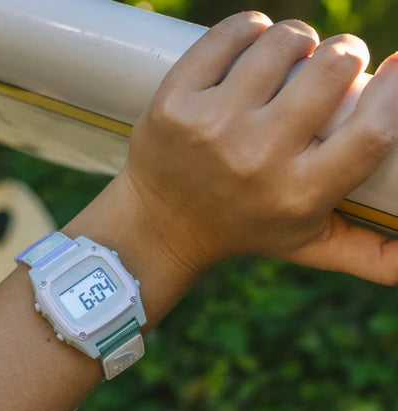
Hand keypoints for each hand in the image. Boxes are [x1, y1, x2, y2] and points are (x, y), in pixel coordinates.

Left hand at [122, 11, 397, 283]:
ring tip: (289, 60)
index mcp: (299, 196)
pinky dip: (249, 30)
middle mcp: (257, 159)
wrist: (161, 224)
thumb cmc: (245, 227)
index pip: (373, 130)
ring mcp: (212, 126)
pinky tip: (252, 47)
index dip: (395, 87)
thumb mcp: (306, 246)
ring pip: (282, 41)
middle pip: (331, 68)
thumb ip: (368, 255)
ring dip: (297, 40)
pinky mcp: (175, 102)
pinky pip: (231, 34)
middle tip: (332, 65)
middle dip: (344, 54)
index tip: (395, 66)